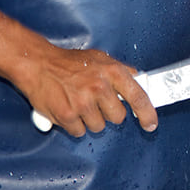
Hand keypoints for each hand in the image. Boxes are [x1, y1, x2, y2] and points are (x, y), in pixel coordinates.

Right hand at [18, 46, 154, 136]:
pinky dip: (74, 125)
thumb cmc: (68, 62)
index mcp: (112, 72)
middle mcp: (100, 87)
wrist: (38, 64)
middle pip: (118, 117)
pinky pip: (79, 132)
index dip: (147, 113)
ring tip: (79, 103)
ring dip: (90, 119)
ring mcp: (84, 103)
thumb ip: (120, 71)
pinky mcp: (67, 116)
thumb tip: (138, 80)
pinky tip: (69, 110)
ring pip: (98, 126)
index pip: (138, 96)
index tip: (150, 124)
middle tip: (96, 102)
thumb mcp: (101, 58)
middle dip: (109, 113)